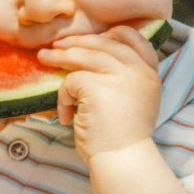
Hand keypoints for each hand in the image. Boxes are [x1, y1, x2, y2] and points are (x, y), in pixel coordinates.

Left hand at [38, 26, 160, 163]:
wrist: (123, 159)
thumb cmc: (124, 138)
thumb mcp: (136, 101)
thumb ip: (127, 79)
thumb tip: (97, 60)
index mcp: (149, 73)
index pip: (135, 39)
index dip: (113, 34)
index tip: (95, 38)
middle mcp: (137, 70)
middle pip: (104, 43)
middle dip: (77, 42)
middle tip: (57, 46)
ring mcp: (119, 76)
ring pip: (83, 55)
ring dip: (60, 57)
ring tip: (45, 58)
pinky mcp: (97, 87)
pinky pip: (71, 80)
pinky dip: (63, 96)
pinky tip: (66, 113)